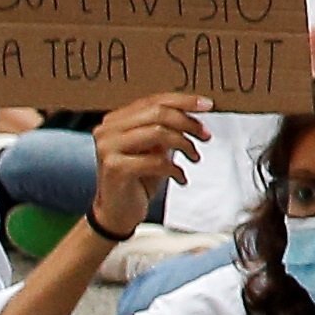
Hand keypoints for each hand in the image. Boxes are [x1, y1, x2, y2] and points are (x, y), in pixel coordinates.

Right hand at [87, 94, 208, 239]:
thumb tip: (193, 115)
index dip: (183, 101)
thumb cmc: (136, 181)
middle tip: (205, 135)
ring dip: (184, 144)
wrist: (116, 214)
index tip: (207, 105)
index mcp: (115, 120)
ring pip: (158, 132)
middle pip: (157, 113)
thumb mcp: (154, 150)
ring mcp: (108, 148)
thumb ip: (165, 130)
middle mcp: (107, 130)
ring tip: (194, 157)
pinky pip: (156, 160)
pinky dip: (175, 168)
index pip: (153, 100)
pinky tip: (180, 177)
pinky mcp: (115, 168)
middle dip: (188, 122)